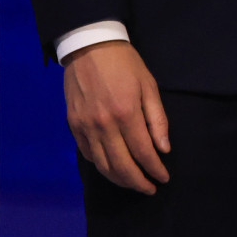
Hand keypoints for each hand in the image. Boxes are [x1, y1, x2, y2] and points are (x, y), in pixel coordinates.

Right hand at [64, 40, 169, 193]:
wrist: (89, 47)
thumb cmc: (126, 65)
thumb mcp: (149, 86)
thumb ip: (157, 119)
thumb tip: (163, 149)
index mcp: (126, 114)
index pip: (143, 152)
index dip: (154, 169)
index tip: (163, 178)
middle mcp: (104, 125)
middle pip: (121, 165)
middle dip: (137, 182)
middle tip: (149, 189)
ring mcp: (85, 128)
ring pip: (102, 165)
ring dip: (119, 179)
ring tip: (133, 184)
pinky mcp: (73, 126)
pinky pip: (88, 154)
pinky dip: (101, 166)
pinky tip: (112, 168)